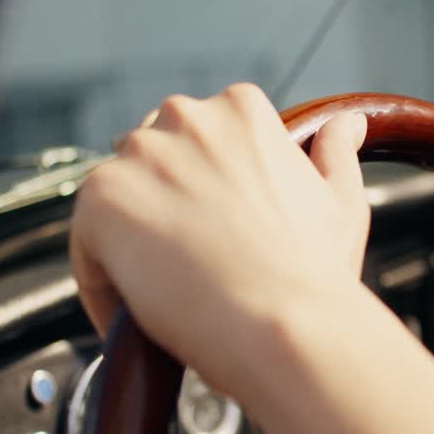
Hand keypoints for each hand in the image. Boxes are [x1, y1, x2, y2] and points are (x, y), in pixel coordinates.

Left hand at [69, 83, 370, 397]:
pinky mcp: (101, 201)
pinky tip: (138, 316)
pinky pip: (87, 244)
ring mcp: (140, 156)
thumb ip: (335, 153)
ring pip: (117, 200)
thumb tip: (346, 123)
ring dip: (132, 242)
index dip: (205, 192)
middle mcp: (186, 118)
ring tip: (164, 296)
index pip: (200, 139)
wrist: (288, 324)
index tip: (219, 232)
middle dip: (165, 208)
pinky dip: (105, 283)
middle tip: (191, 266)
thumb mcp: (339, 202)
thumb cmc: (317, 273)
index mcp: (241, 109)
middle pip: (152, 161)